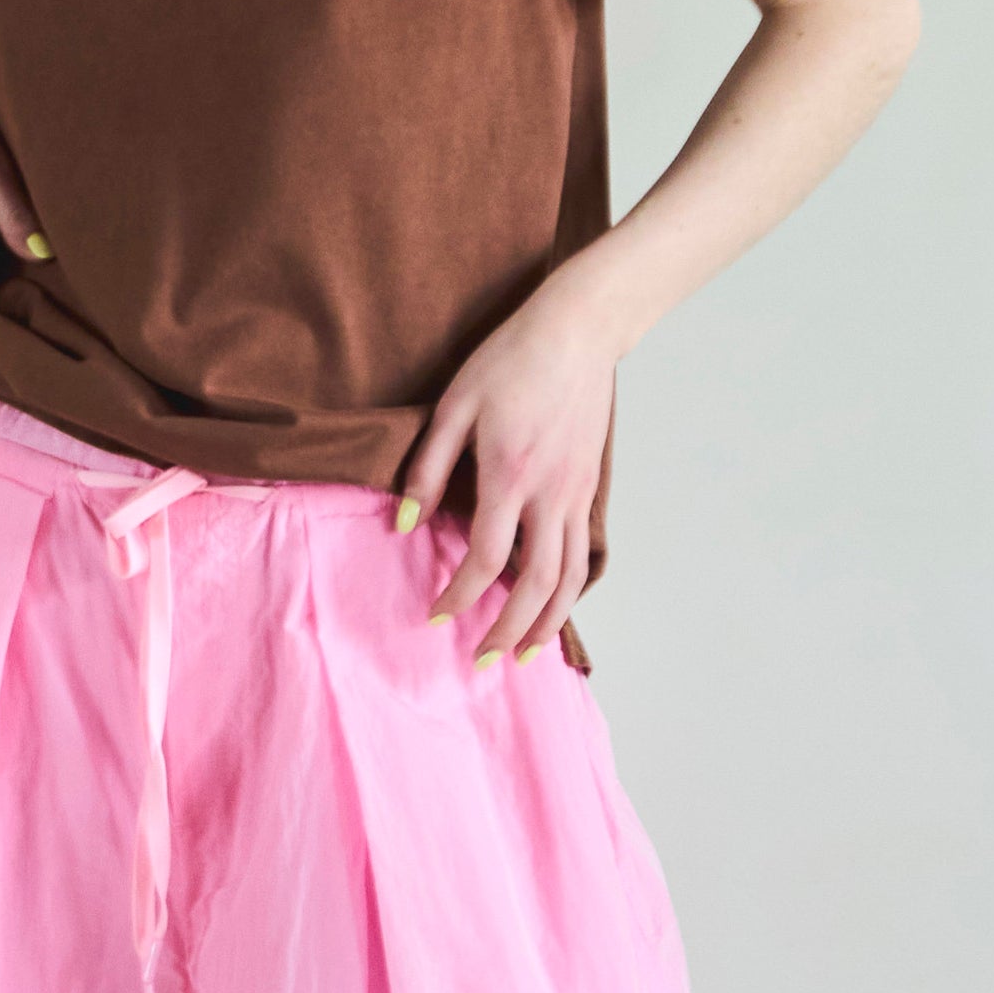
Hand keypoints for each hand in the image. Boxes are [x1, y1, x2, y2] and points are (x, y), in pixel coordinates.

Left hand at [398, 275, 614, 665]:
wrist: (578, 332)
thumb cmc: (509, 361)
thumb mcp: (454, 405)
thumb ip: (428, 467)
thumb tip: (405, 523)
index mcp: (508, 475)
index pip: (484, 558)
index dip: (458, 596)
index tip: (435, 618)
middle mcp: (548, 494)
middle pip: (536, 585)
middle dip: (509, 631)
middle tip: (482, 660)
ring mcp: (576, 494)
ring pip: (568, 578)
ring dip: (546, 623)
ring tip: (524, 654)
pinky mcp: (589, 488)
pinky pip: (582, 554)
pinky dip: (569, 592)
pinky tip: (551, 605)